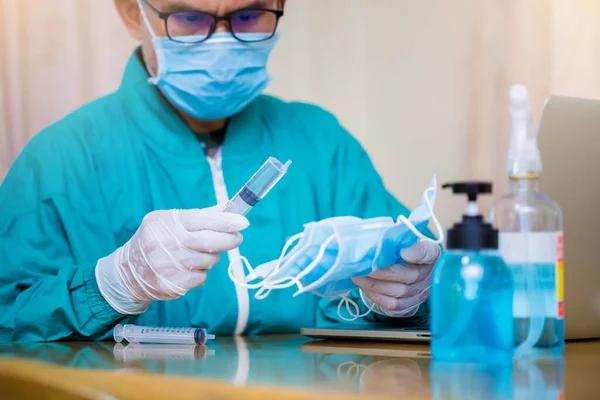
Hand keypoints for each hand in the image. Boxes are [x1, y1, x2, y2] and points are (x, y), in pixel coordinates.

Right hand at [96, 207, 248, 314]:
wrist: (128, 271)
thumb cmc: (155, 240)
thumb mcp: (168, 222)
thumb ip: (198, 216)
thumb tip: (228, 210)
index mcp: (164, 223)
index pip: (201, 220)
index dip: (225, 221)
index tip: (243, 222)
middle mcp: (164, 243)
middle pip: (209, 242)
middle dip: (229, 240)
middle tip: (236, 238)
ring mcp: (167, 266)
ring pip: (209, 261)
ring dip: (212, 257)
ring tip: (200, 254)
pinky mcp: (172, 285)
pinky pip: (201, 277)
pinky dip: (201, 272)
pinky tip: (189, 268)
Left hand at [352, 240, 440, 316]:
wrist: (398, 266)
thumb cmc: (396, 248)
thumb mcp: (398, 238)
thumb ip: (395, 237)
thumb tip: (381, 238)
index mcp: (430, 253)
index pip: (428, 252)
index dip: (417, 253)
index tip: (402, 251)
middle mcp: (430, 274)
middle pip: (411, 275)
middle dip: (384, 271)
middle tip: (365, 266)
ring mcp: (420, 292)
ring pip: (399, 291)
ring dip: (375, 284)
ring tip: (358, 275)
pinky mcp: (408, 305)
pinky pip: (392, 303)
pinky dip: (375, 295)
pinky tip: (363, 286)